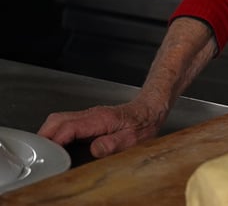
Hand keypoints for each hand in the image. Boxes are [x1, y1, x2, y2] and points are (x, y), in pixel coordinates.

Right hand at [38, 92, 168, 157]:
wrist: (152, 109)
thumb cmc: (144, 123)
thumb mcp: (133, 138)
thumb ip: (114, 144)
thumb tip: (95, 149)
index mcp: (99, 119)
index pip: (68, 127)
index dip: (55, 140)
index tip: (48, 154)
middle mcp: (90, 115)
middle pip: (56, 120)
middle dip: (44, 136)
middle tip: (40, 154)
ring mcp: (88, 116)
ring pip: (58, 120)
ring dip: (48, 134)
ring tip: (46, 153)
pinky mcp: (88, 120)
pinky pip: (65, 124)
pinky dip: (56, 134)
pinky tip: (58, 147)